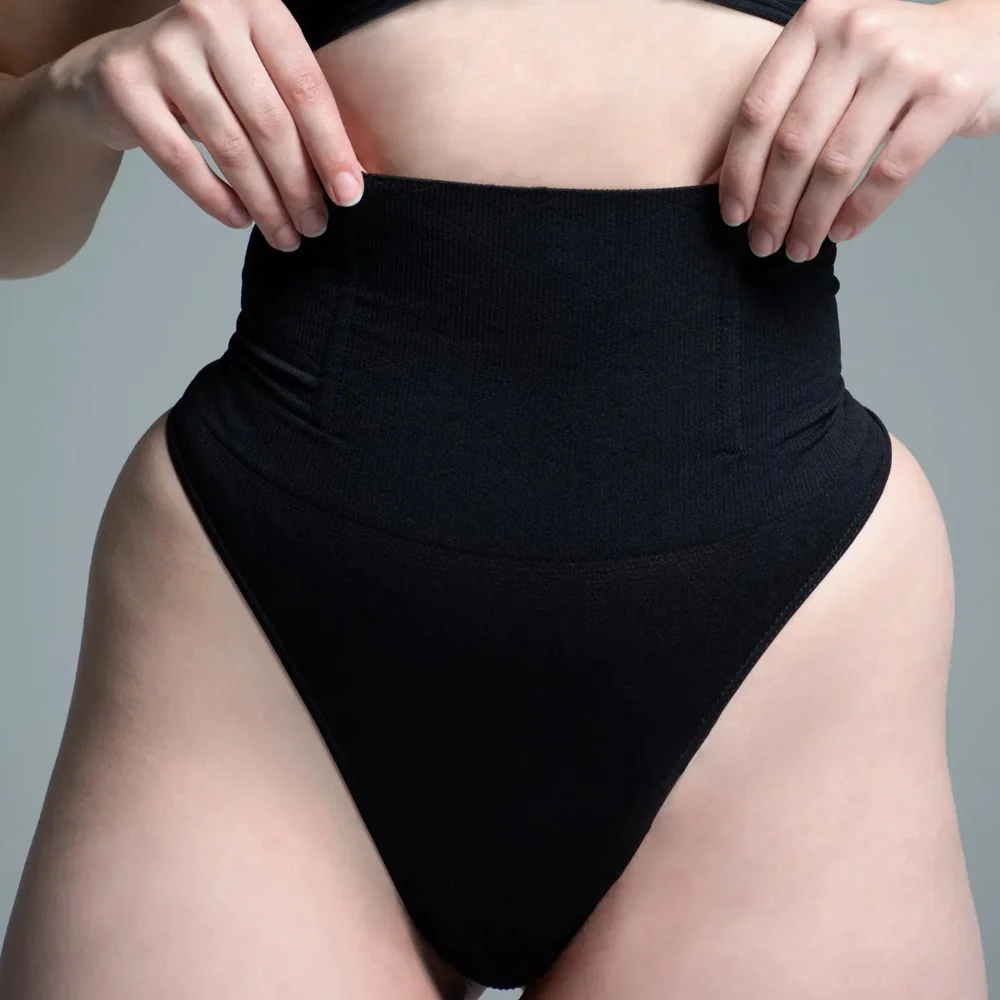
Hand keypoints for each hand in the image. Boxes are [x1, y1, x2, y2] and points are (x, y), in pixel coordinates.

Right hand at [48, 0, 364, 250]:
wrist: (116, 72)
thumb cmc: (210, 77)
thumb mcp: (261, 75)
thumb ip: (302, 112)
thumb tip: (352, 180)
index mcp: (256, 5)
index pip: (305, 88)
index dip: (331, 148)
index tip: (350, 196)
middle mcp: (208, 15)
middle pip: (270, 122)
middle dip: (298, 186)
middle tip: (315, 227)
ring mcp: (163, 48)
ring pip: (230, 147)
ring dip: (264, 203)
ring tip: (285, 235)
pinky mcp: (126, 85)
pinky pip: (182, 160)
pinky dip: (217, 199)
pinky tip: (241, 219)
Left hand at [715, 0, 999, 260]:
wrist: (989, 37)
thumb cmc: (894, 63)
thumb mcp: (835, 60)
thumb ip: (788, 104)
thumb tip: (723, 182)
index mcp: (816, 22)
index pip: (758, 110)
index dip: (739, 172)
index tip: (733, 216)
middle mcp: (856, 33)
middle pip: (793, 143)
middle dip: (772, 206)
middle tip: (763, 243)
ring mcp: (905, 61)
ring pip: (837, 163)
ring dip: (812, 219)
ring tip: (800, 247)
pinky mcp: (947, 94)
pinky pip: (889, 171)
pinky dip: (860, 211)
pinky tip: (842, 232)